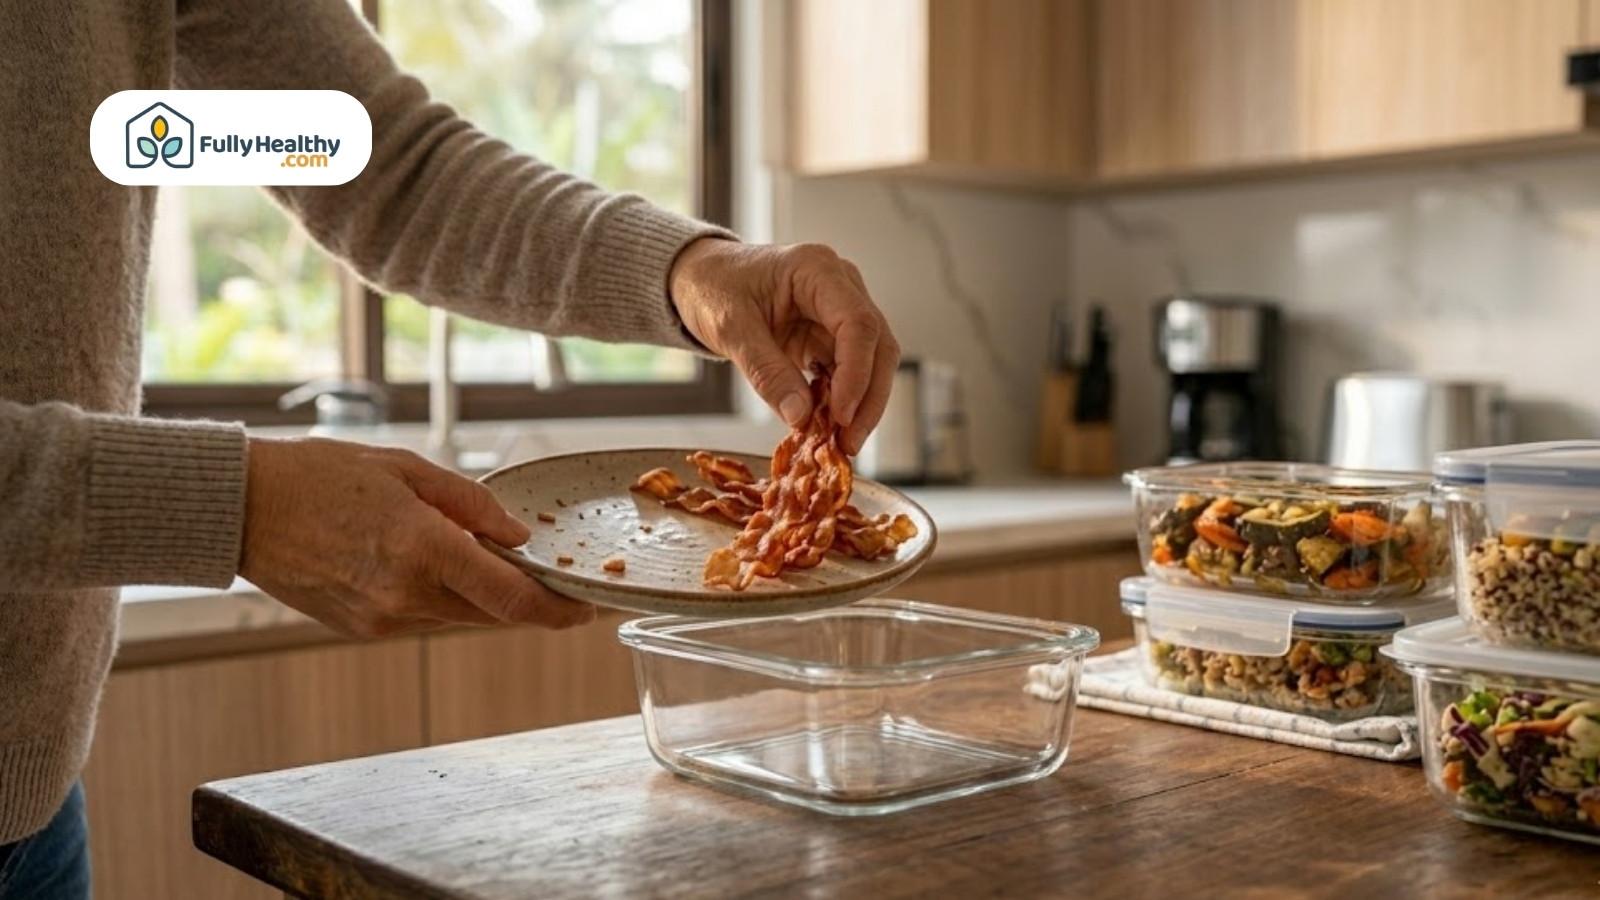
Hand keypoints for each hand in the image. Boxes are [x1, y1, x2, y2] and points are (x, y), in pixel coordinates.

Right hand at [239, 437, 593, 637]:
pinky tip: (424, 563)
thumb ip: (471, 505)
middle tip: (546, 576)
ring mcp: (382, 619)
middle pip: (493, 613)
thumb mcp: (406, 469)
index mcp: (424, 550)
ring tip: (476, 555)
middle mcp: (407, 595)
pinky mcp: (362, 629)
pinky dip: (439, 597)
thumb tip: (519, 537)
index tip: (586, 610)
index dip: (558, 611)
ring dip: (479, 595)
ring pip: (458, 617)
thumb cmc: (320, 475)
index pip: (513, 599)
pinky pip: (422, 618)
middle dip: (525, 599)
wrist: (241, 509)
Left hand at [669, 238, 900, 454]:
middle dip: (868, 399)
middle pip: (878, 346)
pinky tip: (827, 427)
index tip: (841, 415)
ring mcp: (839, 312)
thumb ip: (766, 371)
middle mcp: (840, 287)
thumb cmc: (714, 287)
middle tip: (849, 442)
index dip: (857, 374)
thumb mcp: (731, 328)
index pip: (858, 324)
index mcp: (818, 270)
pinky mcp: (831, 336)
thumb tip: (800, 417)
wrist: (703, 278)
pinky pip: (849, 372)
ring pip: (871, 363)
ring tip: (839, 443)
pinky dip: (841, 401)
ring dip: (859, 405)